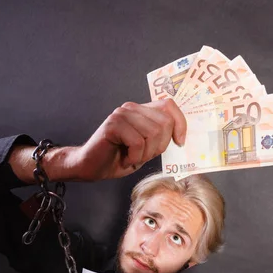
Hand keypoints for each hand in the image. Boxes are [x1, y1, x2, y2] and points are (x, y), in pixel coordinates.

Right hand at [64, 98, 186, 180]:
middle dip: (160, 146)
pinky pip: (137, 142)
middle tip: (145, 156)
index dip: (180, 123)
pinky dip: (134, 157)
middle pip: (164, 123)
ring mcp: (121, 114)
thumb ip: (161, 138)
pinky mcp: (113, 125)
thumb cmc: (119, 158)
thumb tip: (181, 138)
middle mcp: (132, 108)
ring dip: (146, 154)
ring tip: (133, 158)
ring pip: (153, 133)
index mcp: (141, 111)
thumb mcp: (147, 148)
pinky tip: (125, 159)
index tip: (180, 142)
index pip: (169, 105)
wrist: (91, 167)